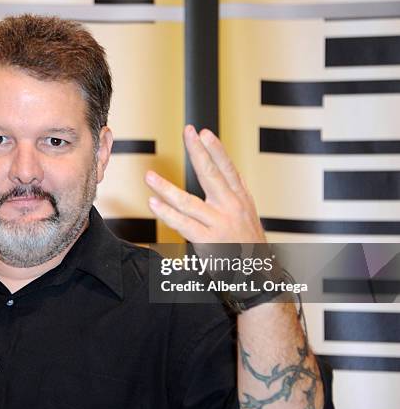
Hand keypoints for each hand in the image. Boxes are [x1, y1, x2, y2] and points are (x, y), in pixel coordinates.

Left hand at [145, 125, 265, 243]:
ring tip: (149, 176)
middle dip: (198, 152)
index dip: (216, 150)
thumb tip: (226, 173)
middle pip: (211, 175)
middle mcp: (231, 208)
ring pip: (188, 202)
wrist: (259, 276)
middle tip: (187, 133)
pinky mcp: (208, 241)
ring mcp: (220, 224)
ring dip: (166, 188)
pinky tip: (153, 204)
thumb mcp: (247, 215)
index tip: (203, 132)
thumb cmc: (249, 246)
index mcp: (240, 199)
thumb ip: (234, 195)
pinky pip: (183, 224)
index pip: (227, 169)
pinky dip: (167, 214)